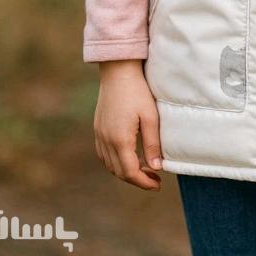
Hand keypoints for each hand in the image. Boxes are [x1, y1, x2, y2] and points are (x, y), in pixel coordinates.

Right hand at [94, 59, 161, 190]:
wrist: (118, 71)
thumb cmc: (137, 91)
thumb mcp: (150, 117)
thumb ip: (152, 143)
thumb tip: (156, 167)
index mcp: (120, 139)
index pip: (130, 172)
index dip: (144, 182)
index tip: (157, 185)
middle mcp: (106, 140)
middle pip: (119, 172)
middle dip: (136, 179)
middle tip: (154, 178)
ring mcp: (99, 134)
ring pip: (109, 164)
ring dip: (125, 171)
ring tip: (143, 168)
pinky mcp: (98, 127)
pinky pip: (103, 154)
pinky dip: (115, 161)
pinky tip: (127, 156)